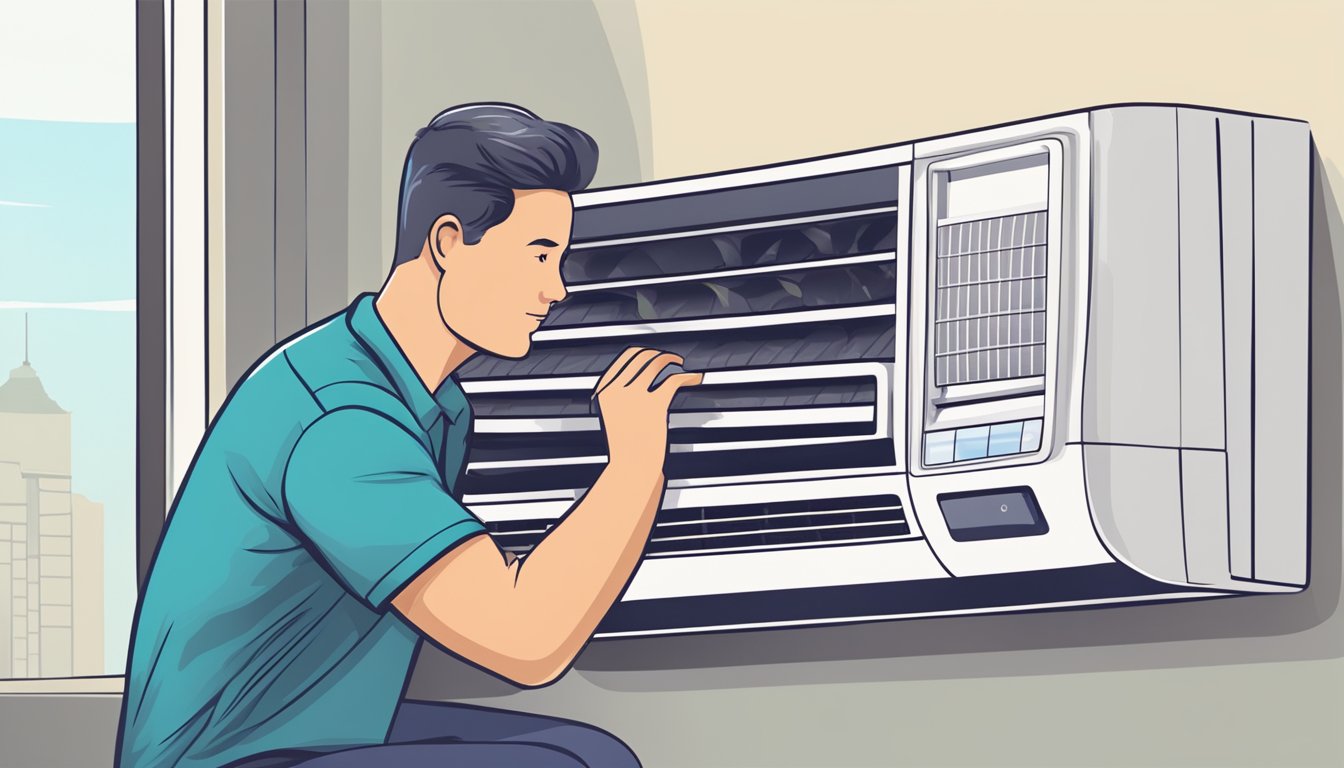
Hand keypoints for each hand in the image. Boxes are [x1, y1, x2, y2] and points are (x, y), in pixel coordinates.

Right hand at [590, 346, 702, 470]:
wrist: (631, 470)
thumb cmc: (626, 448)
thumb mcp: (614, 417)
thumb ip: (622, 396)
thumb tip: (640, 377)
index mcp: (604, 391)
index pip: (625, 358)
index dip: (645, 352)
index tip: (656, 354)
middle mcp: (617, 390)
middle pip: (642, 356)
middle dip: (660, 354)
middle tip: (673, 360)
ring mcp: (635, 397)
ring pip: (657, 363)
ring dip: (673, 360)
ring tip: (682, 366)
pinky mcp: (655, 405)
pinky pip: (674, 380)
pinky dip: (688, 376)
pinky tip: (694, 378)